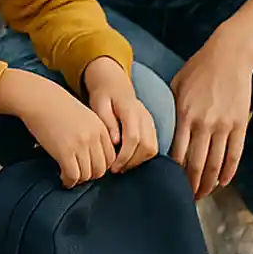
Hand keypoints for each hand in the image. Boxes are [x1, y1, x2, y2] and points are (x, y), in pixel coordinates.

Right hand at [0, 67, 116, 186]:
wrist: (39, 98)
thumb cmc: (57, 105)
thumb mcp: (84, 116)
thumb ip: (93, 133)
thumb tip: (93, 154)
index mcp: (100, 128)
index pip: (110, 157)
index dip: (100, 166)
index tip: (90, 168)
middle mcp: (94, 137)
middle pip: (101, 169)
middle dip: (91, 175)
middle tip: (80, 174)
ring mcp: (80, 145)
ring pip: (87, 175)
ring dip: (79, 179)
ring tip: (70, 177)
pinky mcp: (64, 152)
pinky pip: (73, 175)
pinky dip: (69, 181)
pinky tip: (63, 178)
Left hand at [82, 56, 158, 173]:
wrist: (114, 84)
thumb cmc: (103, 95)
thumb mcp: (99, 105)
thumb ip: (108, 122)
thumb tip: (116, 142)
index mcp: (131, 111)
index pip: (133, 138)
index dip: (124, 156)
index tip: (113, 166)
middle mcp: (145, 117)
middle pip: (146, 146)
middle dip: (131, 161)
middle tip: (116, 169)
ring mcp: (150, 121)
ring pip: (152, 148)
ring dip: (138, 161)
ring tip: (121, 166)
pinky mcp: (151, 127)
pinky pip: (153, 146)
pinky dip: (143, 156)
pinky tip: (128, 159)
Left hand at [169, 36, 252, 199]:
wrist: (229, 56)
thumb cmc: (198, 69)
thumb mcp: (175, 86)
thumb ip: (169, 110)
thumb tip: (159, 130)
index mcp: (184, 115)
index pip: (176, 153)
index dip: (173, 173)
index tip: (169, 183)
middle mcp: (203, 124)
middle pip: (196, 164)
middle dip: (191, 184)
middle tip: (187, 198)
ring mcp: (224, 125)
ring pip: (216, 163)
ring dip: (209, 183)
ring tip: (203, 194)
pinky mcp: (239, 124)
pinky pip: (235, 154)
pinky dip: (229, 171)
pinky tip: (223, 182)